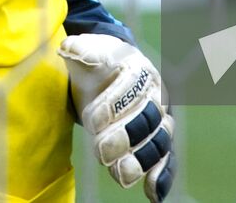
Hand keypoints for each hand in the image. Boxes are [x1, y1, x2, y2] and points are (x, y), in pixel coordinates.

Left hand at [59, 33, 174, 200]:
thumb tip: (69, 48)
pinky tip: (153, 195)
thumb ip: (80, 49)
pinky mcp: (156, 142)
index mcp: (139, 69)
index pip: (131, 87)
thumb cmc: (97, 63)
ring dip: (141, 159)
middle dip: (126, 136)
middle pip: (148, 117)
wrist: (110, 74)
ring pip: (158, 140)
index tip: (92, 120)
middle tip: (102, 151)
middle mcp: (155, 95)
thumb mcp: (86, 50)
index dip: (113, 104)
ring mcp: (159, 120)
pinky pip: (165, 159)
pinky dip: (161, 177)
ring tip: (122, 175)